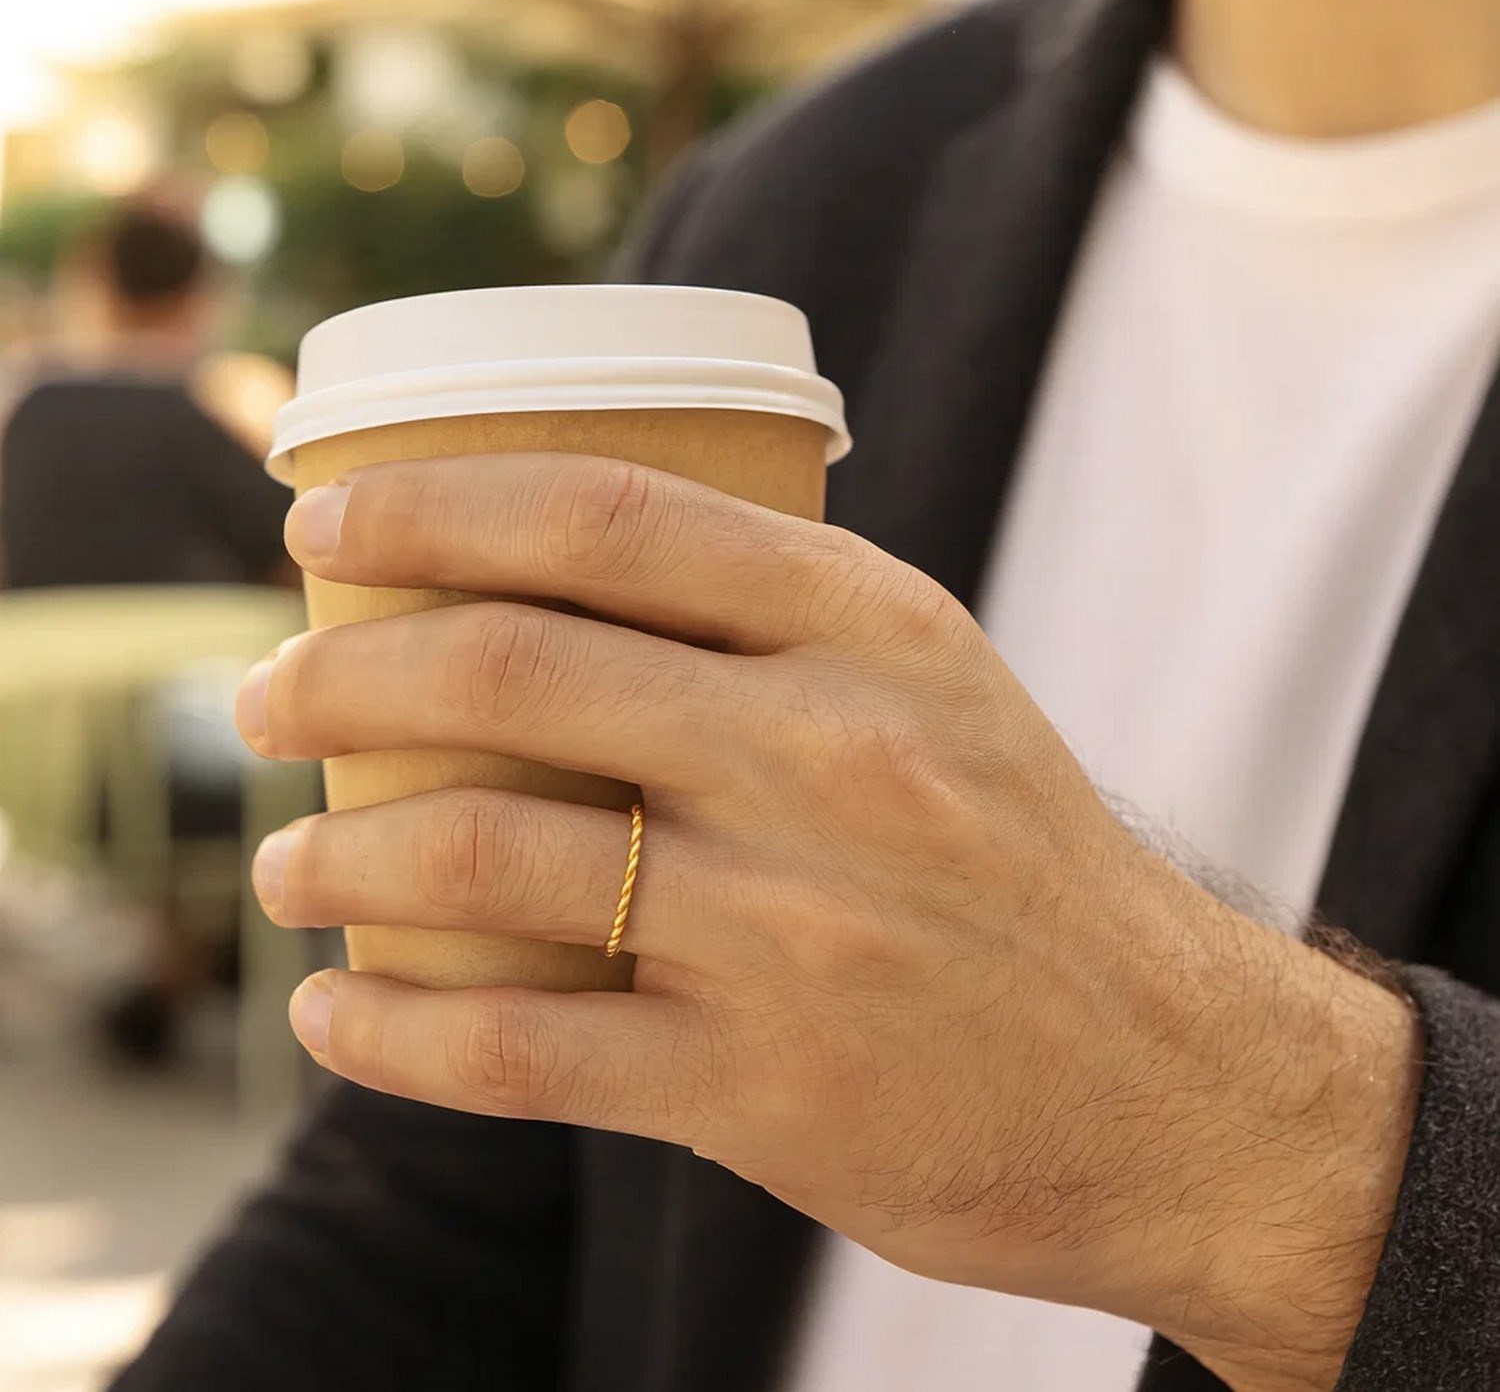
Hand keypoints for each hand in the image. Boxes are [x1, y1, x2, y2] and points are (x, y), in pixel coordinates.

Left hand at [241, 454, 1416, 1390]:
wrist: (1172, 1078)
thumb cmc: (1022, 863)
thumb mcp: (937, 689)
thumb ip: (778, 628)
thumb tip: (560, 584)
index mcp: (874, 628)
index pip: (607, 515)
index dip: (433, 502)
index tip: (323, 520)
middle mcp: (834, 755)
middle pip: (512, 669)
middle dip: (337, 674)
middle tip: (264, 702)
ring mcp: (797, 924)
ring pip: (490, 855)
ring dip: (338, 856)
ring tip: (285, 868)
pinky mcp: (768, 1085)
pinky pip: (520, 1052)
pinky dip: (391, 1034)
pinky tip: (336, 1018)